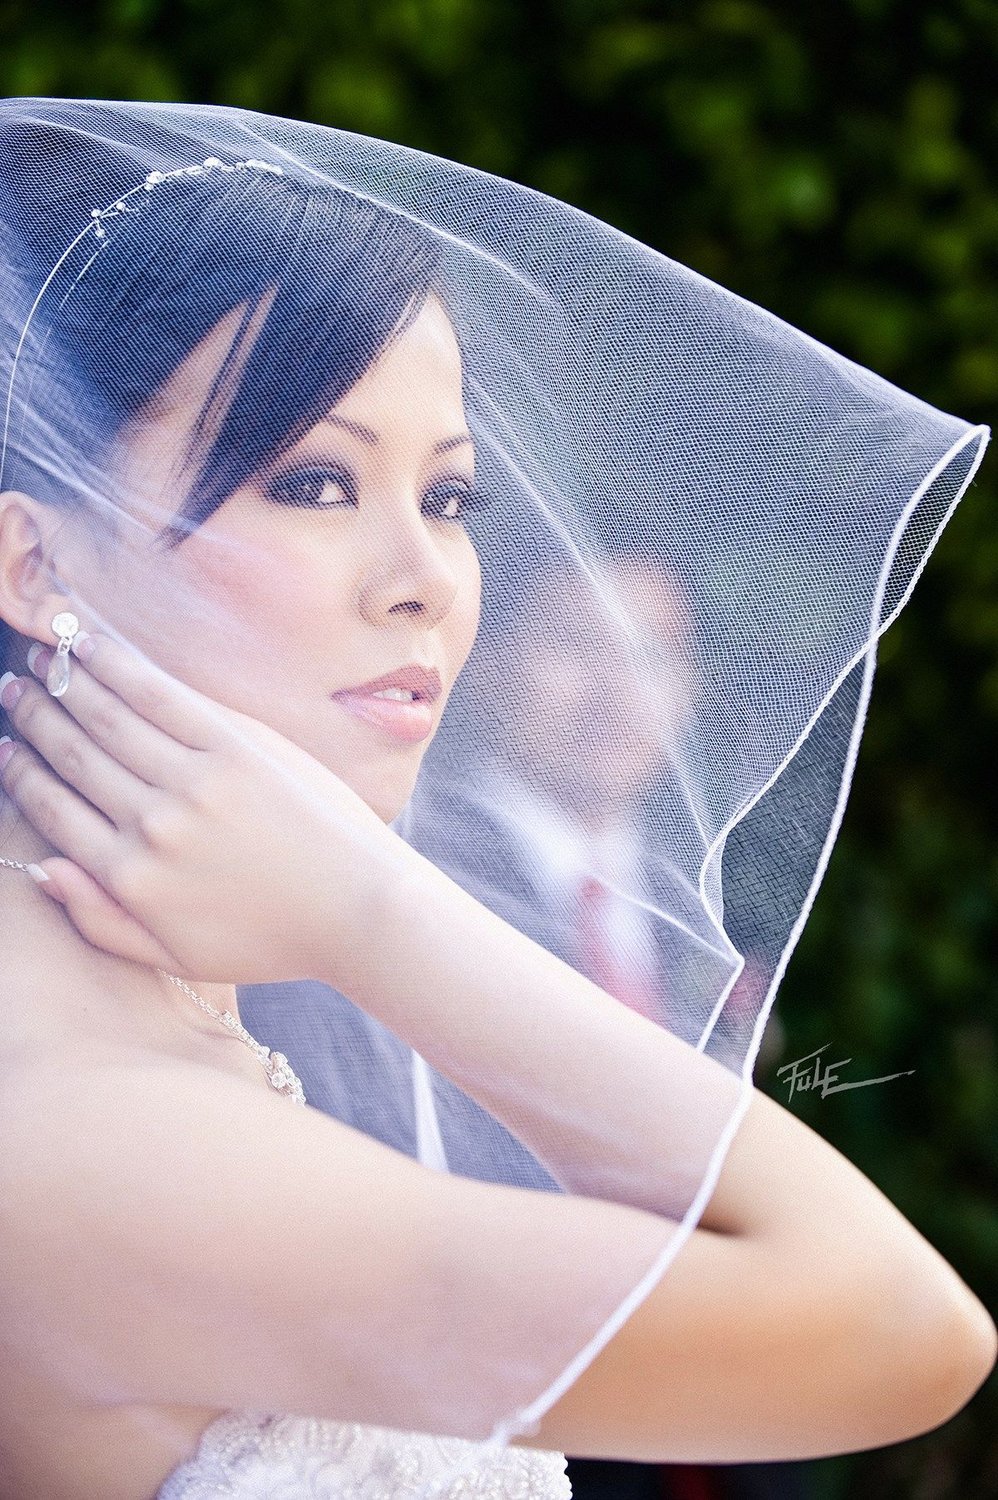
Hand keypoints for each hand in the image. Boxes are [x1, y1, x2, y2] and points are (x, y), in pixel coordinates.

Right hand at [0, 634, 396, 984]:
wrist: (358, 909)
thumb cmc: (272, 939)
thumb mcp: (178, 958)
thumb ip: (101, 920)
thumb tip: (40, 869)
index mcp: (130, 878)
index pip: (53, 811)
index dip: (21, 773)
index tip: (5, 748)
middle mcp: (151, 825)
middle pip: (73, 756)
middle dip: (35, 717)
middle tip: (13, 688)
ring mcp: (192, 780)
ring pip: (105, 718)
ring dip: (64, 682)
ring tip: (41, 658)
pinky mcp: (234, 745)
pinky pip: (158, 695)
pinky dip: (115, 664)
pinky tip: (88, 644)